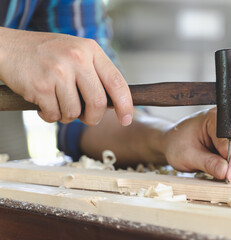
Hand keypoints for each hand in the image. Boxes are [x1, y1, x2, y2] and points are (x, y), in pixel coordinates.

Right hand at [0, 27, 132, 125]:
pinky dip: (50, 116)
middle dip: (93, 118)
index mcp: (91, 50)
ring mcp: (58, 72)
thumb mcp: (77, 52)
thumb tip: (114, 103)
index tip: (126, 119)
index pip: (117, 82)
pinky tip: (43, 102)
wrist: (9, 47)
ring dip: (67, 116)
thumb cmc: (47, 54)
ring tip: (58, 102)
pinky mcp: (41, 86)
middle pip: (98, 103)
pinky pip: (54, 115)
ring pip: (74, 113)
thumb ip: (96, 72)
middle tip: (86, 118)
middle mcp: (77, 59)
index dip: (125, 105)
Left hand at [162, 108, 230, 181]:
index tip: (230, 175)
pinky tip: (228, 177)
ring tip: (226, 179)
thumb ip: (207, 163)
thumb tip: (226, 172)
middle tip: (230, 180)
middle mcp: (230, 124)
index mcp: (215, 118)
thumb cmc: (177, 145)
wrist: (172, 143)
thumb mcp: (187, 155)